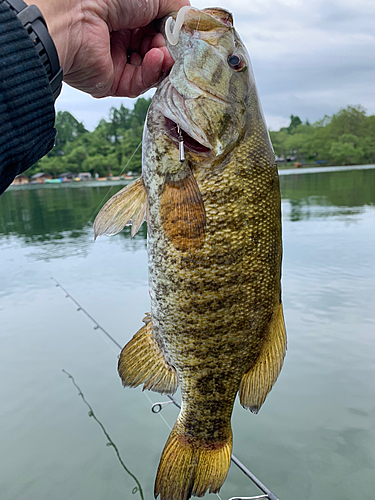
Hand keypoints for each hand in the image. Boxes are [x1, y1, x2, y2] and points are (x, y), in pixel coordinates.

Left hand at [26, 0, 189, 97]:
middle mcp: (120, 37)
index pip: (157, 28)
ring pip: (150, 69)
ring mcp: (116, 60)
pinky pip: (139, 83)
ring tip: (165, 52)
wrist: (74, 19)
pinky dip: (151, 72)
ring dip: (162, 60)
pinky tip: (156, 59)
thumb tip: (188, 21)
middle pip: (156, 49)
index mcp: (126, 14)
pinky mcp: (112, 81)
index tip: (184, 33)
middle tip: (175, 44)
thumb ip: (174, 7)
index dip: (172, 32)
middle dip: (169, 47)